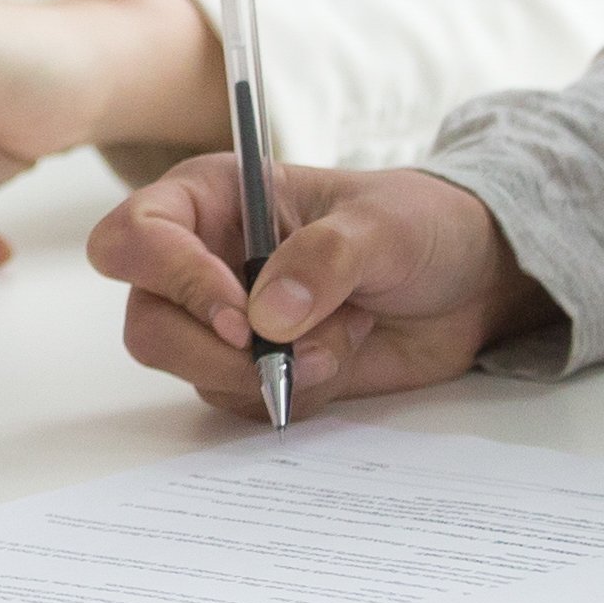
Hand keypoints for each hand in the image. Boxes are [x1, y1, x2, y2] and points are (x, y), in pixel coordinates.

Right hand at [89, 157, 537, 414]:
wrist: (468, 284)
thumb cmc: (420, 224)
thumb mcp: (382, 225)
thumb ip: (324, 260)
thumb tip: (265, 318)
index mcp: (211, 197)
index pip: (135, 238)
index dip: (173, 280)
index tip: (239, 317)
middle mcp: (201, 260)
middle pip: (148, 324)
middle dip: (215, 352)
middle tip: (283, 354)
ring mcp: (224, 322)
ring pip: (193, 374)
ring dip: (272, 373)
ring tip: (344, 336)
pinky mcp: (254, 371)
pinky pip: (242, 404)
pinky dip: (295, 394)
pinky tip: (341, 355)